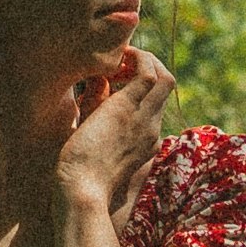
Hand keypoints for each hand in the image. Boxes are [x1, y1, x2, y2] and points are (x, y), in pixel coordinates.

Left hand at [52, 42, 174, 221]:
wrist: (81, 190)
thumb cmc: (79, 173)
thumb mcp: (92, 135)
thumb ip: (97, 106)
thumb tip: (98, 79)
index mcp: (144, 141)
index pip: (154, 104)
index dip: (140, 85)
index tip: (118, 75)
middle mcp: (151, 129)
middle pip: (166, 88)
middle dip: (148, 67)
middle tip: (123, 61)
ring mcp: (145, 119)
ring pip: (165, 78)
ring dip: (146, 60)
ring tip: (122, 56)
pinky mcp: (131, 108)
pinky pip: (149, 74)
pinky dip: (137, 59)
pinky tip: (118, 56)